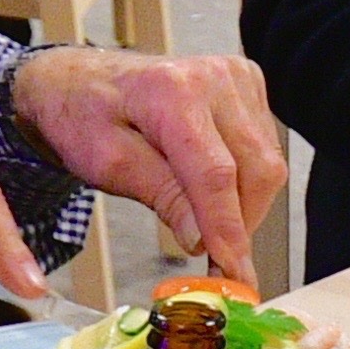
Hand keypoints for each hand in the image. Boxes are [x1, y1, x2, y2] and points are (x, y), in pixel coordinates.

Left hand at [6, 47, 282, 270]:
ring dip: (244, 205)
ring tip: (207, 222)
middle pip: (255, 170)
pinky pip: (265, 148)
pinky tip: (212, 188)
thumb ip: (160, 195)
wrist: (82, 81)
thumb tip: (201, 238)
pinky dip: (245, 180)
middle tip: (216, 263)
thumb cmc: (84, 117)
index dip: (227, 229)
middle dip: (239, 224)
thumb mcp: (107, 164)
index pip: (215, 173)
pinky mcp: (247, 84)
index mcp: (170, 90)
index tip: (233, 272)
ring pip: (267, 164)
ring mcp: (235, 77)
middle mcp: (213, 76)